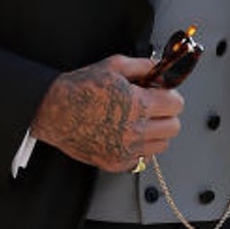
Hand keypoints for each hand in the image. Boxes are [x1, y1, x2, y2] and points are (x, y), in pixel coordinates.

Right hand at [30, 54, 183, 171]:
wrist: (53, 110)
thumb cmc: (80, 88)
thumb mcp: (113, 65)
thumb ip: (144, 66)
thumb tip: (161, 70)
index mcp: (137, 104)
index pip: (176, 104)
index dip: (170, 96)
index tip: (162, 95)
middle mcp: (134, 130)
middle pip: (173, 127)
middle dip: (166, 114)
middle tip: (152, 108)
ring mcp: (126, 150)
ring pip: (162, 145)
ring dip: (155, 132)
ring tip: (137, 121)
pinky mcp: (116, 163)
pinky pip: (142, 157)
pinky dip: (138, 147)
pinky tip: (124, 134)